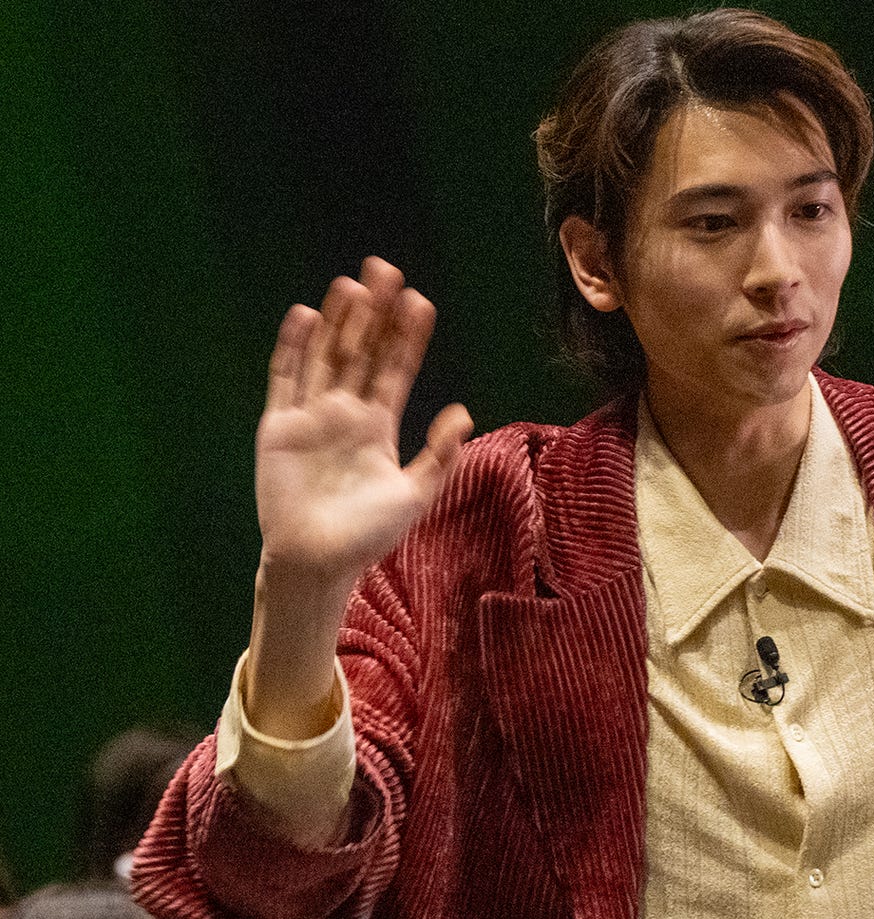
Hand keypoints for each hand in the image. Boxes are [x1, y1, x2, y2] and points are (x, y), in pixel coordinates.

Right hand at [255, 257, 473, 581]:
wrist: (318, 562)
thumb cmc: (368, 535)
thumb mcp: (415, 494)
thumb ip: (440, 455)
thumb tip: (463, 413)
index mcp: (378, 426)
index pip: (396, 369)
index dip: (407, 337)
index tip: (420, 302)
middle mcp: (345, 413)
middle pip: (361, 351)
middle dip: (373, 313)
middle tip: (386, 270)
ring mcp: (311, 417)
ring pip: (326, 356)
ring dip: (338, 321)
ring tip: (352, 284)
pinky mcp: (279, 426)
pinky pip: (286, 378)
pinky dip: (294, 347)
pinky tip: (305, 315)